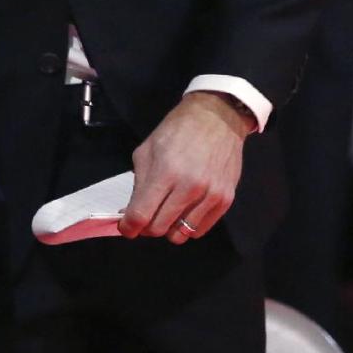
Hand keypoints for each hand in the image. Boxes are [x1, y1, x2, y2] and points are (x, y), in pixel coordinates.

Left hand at [117, 92, 248, 242]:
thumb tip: (130, 213)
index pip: (141, 215)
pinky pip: (200, 230)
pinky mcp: (225, 200)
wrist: (217, 118)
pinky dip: (188, 225)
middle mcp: (188, 187)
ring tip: (168, 210)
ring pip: (180, 235)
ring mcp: (209, 196)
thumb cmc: (177, 131)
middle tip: (147, 214)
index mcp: (164, 172)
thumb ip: (138, 183)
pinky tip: (185, 209)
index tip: (127, 227)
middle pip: (159, 229)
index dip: (129, 227)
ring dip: (169, 227)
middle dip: (147, 226)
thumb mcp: (147, 150)